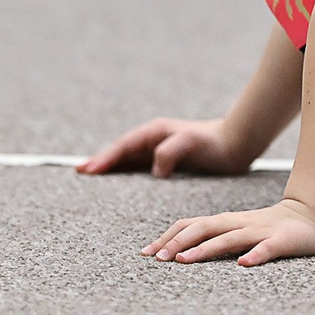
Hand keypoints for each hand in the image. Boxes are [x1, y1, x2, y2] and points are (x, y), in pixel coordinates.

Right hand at [76, 117, 251, 177]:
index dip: (105, 158)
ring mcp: (157, 150)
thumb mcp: (192, 142)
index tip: (88, 169)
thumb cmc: (213, 143)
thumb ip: (171, 151)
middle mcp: (152, 139)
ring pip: (126, 159)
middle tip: (79, 172)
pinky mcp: (164, 161)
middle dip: (100, 161)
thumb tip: (154, 170)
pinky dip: (124, 173)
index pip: (123, 146)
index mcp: (154, 132)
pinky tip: (117, 183)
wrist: (234, 145)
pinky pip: (138, 167)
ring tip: (89, 176)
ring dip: (109, 167)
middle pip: (119, 151)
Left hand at [143, 198, 314, 266]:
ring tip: (185, 261)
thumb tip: (177, 253)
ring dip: (206, 248)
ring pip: (229, 238)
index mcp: (226, 222)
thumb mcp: (236, 231)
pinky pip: (267, 248)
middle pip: (203, 228)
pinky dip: (255, 255)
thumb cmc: (269, 228)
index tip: (146, 254)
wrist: (311, 215)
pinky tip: (244, 265)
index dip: (168, 237)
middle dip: (178, 242)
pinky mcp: (282, 241)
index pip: (190, 225)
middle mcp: (239, 224)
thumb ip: (213, 239)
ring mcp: (260, 232)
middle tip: (157, 259)